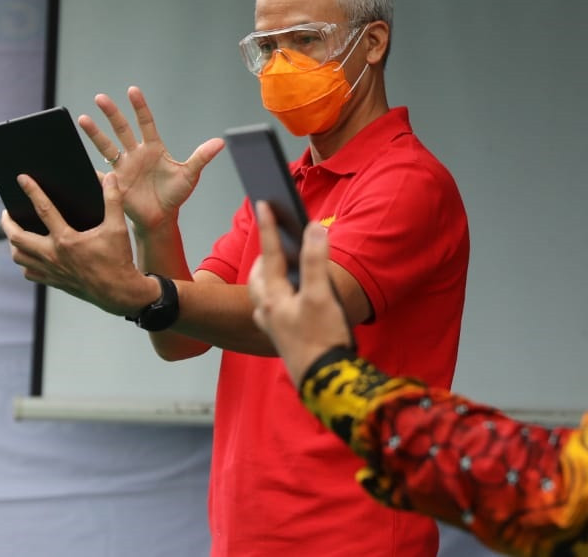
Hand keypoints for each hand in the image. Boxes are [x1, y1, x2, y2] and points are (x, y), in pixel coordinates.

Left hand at [3, 171, 158, 316]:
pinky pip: (29, 273)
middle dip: (7, 223)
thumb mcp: (118, 227)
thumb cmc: (118, 259)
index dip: (32, 191)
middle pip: (17, 238)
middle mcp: (53, 255)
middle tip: (7, 212)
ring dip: (14, 243)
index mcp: (66, 240)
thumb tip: (110, 178)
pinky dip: (25, 262)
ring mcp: (51, 270)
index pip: (44, 210)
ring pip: (19, 257)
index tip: (21, 179)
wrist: (119, 291)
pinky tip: (30, 256)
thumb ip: (113, 200)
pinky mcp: (53, 281)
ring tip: (16, 233)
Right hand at [79, 86, 223, 234]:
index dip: (139, 107)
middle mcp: (135, 154)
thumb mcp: (190, 175)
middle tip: (100, 98)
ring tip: (82, 119)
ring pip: (106, 146)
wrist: (161, 217)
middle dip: (111, 114)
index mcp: (153, 149)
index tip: (132, 90)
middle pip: (121, 129)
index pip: (145, 123)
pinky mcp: (114, 183)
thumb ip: (201, 157)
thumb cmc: (175, 194)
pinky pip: (99, 173)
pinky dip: (87, 167)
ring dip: (95, 134)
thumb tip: (219, 143)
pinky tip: (72, 157)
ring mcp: (123, 168)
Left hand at [248, 203, 353, 384]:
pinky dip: (282, 297)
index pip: (269, 254)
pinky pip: (276, 311)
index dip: (268, 227)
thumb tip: (313, 229)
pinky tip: (294, 300)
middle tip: (273, 238)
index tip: (263, 203)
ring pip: (266, 295)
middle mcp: (269, 312)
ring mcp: (276, 328)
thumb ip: (316, 261)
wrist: (326, 383)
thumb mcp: (322, 296)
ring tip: (284, 265)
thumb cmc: (322, 340)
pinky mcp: (287, 340)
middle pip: (260, 277)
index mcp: (273, 298)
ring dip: (271, 277)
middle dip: (265, 256)